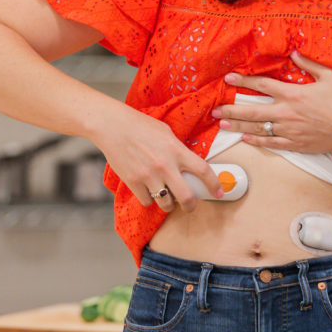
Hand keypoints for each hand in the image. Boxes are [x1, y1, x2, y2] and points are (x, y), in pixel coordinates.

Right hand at [93, 108, 222, 212]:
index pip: (203, 170)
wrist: (112, 126)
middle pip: (187, 197)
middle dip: (191, 206)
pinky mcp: (133, 182)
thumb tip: (188, 164)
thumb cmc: (140, 125)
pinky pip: (147, 201)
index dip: (214, 184)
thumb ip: (178, 149)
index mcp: (177, 150)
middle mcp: (165, 165)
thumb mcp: (166, 132)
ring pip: (166, 204)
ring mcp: (149, 176)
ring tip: (167, 199)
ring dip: (169, 205)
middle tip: (190, 206)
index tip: (219, 192)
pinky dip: (149, 199)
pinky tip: (148, 190)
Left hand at [213, 51, 331, 153]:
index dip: (243, 80)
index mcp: (293, 94)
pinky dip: (257, 141)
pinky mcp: (295, 144)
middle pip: (252, 111)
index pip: (262, 85)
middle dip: (231, 110)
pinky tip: (245, 139)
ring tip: (222, 125)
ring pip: (258, 128)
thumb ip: (309, 64)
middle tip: (215, 111)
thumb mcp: (329, 77)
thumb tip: (294, 52)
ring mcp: (289, 130)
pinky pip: (271, 143)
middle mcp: (287, 112)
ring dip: (238, 126)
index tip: (228, 78)